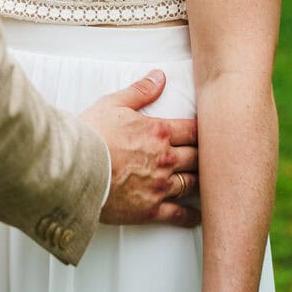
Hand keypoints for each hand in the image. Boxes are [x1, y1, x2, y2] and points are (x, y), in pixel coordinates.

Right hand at [81, 69, 199, 226]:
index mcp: (159, 132)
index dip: (205, 131)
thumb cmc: (92, 133)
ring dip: (202, 181)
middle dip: (207, 156)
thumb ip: (141, 91)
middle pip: (198, 157)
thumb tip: (160, 76)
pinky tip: (198, 215)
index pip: (193, 131)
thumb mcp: (114, 103)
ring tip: (210, 182)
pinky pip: (178, 214)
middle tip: (216, 157)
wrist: (75, 167)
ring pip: (193, 184)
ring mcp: (160, 186)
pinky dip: (191, 215)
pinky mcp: (151, 209)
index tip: (214, 132)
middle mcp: (166, 159)